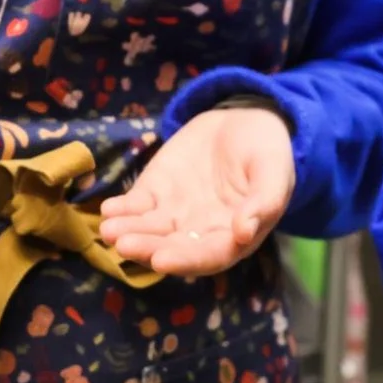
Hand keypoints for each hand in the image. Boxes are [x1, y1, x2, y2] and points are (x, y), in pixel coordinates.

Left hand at [98, 106, 295, 277]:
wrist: (245, 122)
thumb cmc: (268, 151)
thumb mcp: (274, 171)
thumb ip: (264, 202)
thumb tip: (244, 233)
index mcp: (234, 237)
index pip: (208, 256)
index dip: (185, 260)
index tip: (161, 260)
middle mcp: (201, 233)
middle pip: (172, 248)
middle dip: (147, 248)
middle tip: (124, 243)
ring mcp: (175, 214)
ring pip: (149, 230)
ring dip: (128, 232)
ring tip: (109, 228)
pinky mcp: (156, 193)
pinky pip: (136, 206)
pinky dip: (122, 209)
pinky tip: (108, 209)